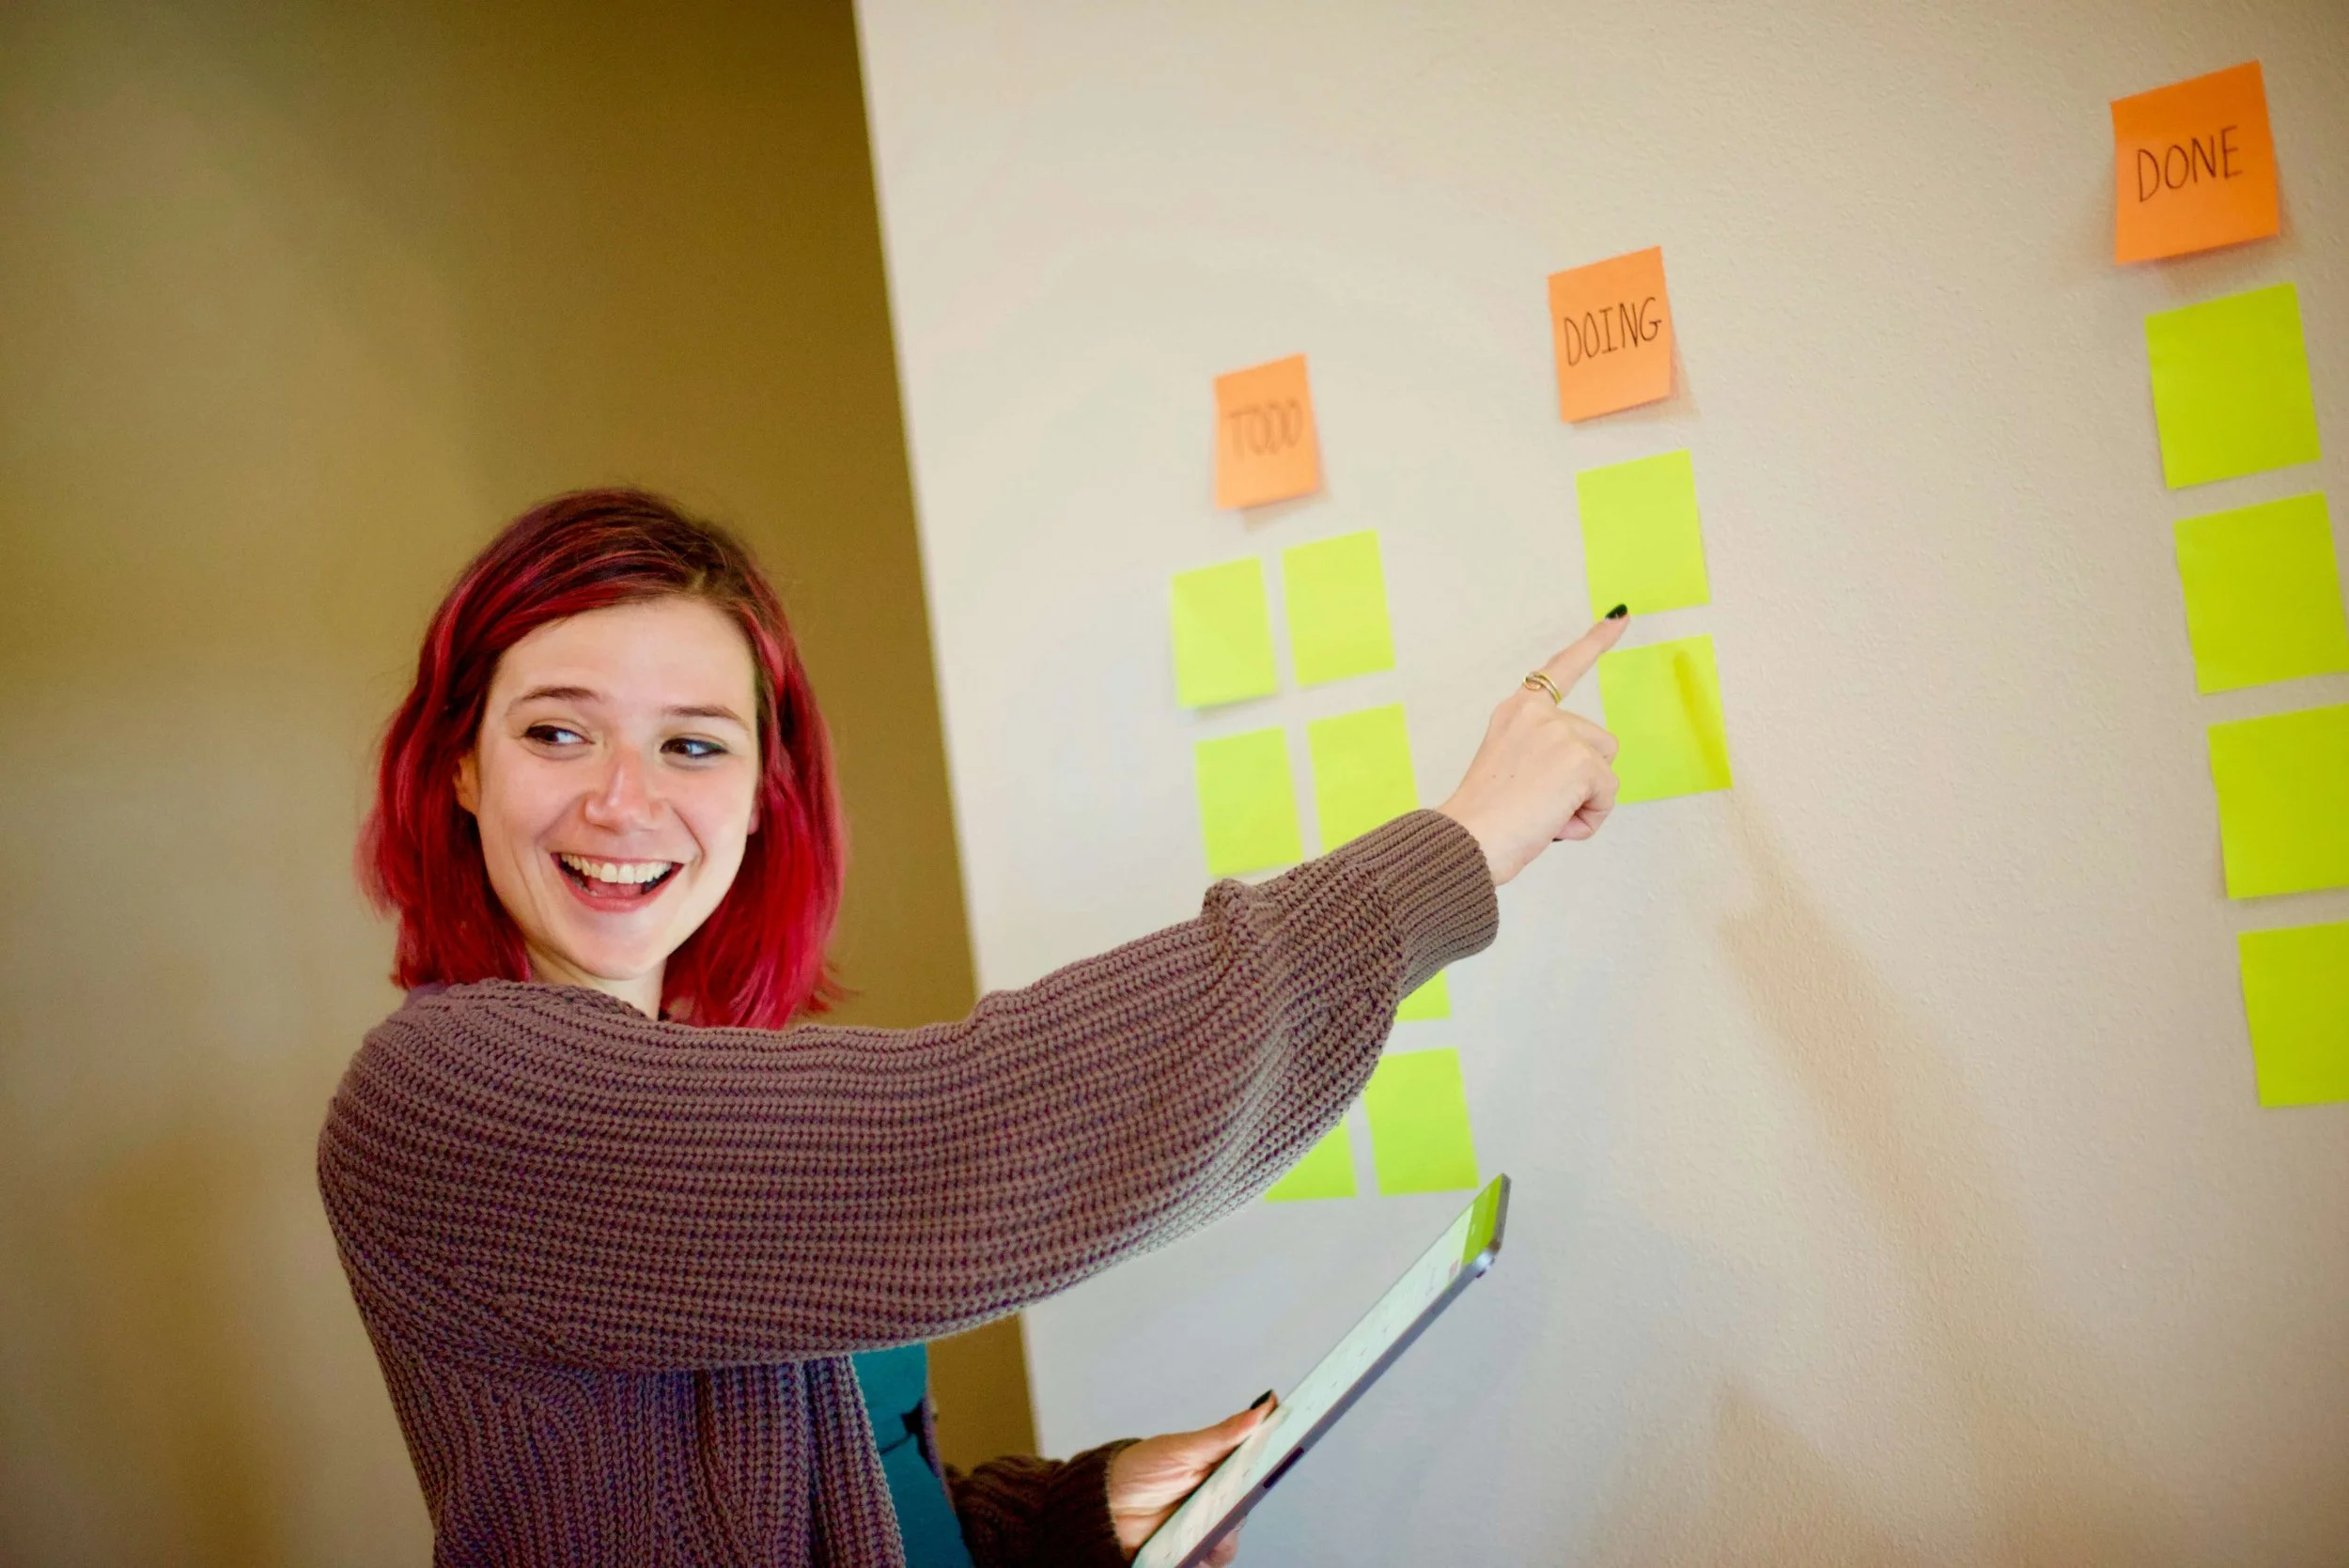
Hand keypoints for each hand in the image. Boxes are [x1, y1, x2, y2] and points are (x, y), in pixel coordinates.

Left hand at [1106, 1394, 1275, 1564]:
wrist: (1103, 1508)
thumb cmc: (1141, 1470)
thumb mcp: (1183, 1449)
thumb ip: (1225, 1434)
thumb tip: (1264, 1406)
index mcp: (1221, 1471)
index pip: (1260, 1470)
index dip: (1276, 1461)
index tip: (1291, 1447)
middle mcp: (1217, 1503)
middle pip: (1244, 1511)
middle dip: (1236, 1504)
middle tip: (1224, 1495)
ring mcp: (1204, 1531)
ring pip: (1228, 1542)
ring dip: (1215, 1533)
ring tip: (1194, 1522)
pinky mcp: (1191, 1555)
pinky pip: (1209, 1562)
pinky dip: (1200, 1556)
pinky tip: (1186, 1544)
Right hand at [1436, 614, 1628, 884]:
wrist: (1469, 840)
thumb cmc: (1484, 820)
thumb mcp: (1511, 769)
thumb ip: (1544, 756)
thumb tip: (1585, 779)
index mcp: (1516, 712)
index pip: (1561, 669)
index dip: (1594, 642)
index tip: (1620, 616)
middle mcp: (1538, 714)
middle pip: (1598, 742)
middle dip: (1581, 778)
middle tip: (1536, 803)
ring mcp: (1560, 734)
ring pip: (1606, 769)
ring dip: (1585, 799)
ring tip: (1544, 814)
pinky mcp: (1580, 760)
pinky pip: (1607, 796)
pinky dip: (1587, 819)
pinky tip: (1553, 823)